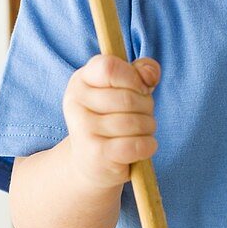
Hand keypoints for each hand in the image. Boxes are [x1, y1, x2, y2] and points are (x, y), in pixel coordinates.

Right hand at [63, 54, 159, 189]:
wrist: (90, 160)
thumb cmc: (112, 117)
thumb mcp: (124, 87)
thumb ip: (140, 71)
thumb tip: (150, 75)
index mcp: (81, 79)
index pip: (110, 67)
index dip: (133, 77)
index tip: (138, 89)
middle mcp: (76, 102)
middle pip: (128, 98)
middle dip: (146, 107)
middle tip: (142, 115)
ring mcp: (83, 129)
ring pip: (134, 122)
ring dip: (148, 127)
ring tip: (140, 131)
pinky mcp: (95, 154)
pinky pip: (135, 145)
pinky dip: (148, 145)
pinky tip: (143, 146)